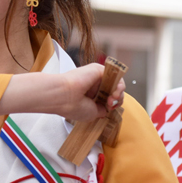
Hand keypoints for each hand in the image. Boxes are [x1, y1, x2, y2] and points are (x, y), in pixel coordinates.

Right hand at [0, 63, 124, 122]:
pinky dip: (118, 85)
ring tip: (112, 100)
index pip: (108, 97)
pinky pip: (115, 75)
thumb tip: (108, 108)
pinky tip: (113, 94)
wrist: (63, 96)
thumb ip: (102, 109)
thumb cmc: (72, 106)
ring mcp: (95, 76)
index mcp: (90, 94)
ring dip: (118, 93)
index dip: (113, 103)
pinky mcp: (98, 69)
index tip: (109, 108)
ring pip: (116, 82)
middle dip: (117, 99)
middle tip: (111, 104)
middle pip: (114, 89)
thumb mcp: (92, 113)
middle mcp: (93, 84)